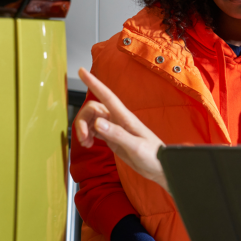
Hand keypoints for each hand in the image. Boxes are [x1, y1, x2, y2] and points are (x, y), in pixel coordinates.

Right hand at [74, 68, 168, 190]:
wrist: (159, 168)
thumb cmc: (153, 156)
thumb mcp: (135, 147)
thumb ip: (117, 135)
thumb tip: (97, 123)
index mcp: (125, 117)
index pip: (107, 95)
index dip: (94, 83)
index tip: (81, 71)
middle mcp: (118, 119)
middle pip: (93, 109)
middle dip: (83, 120)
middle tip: (83, 137)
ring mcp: (114, 127)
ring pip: (92, 120)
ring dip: (84, 129)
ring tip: (86, 143)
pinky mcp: (112, 137)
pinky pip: (94, 130)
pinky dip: (87, 135)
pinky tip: (89, 144)